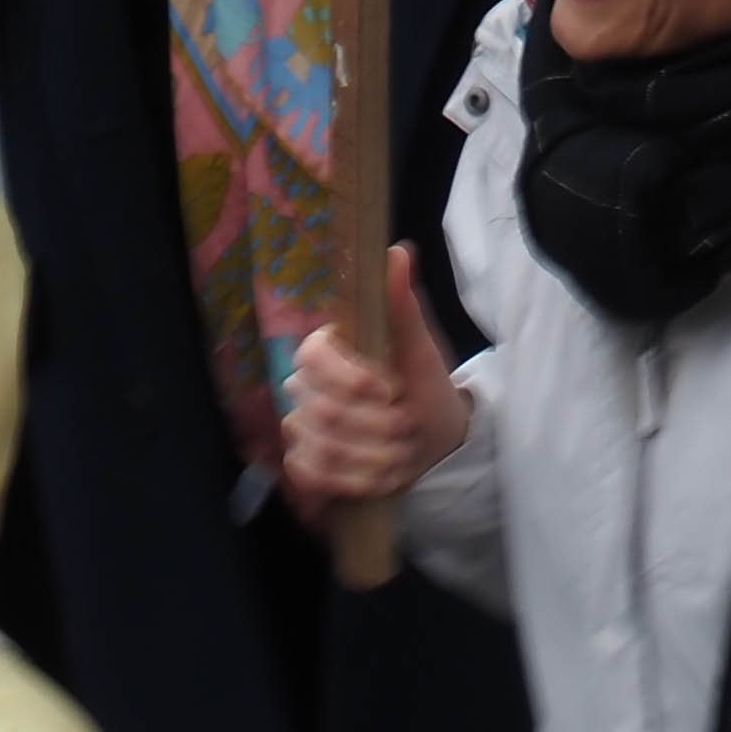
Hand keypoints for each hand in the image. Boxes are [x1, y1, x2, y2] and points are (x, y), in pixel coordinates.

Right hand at [277, 253, 474, 505]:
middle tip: (408, 425)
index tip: (391, 390)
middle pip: (324, 410)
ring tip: (403, 452)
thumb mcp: (422, 349)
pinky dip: (357, 480)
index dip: (351, 379)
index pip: (312, 357)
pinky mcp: (302, 462)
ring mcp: (298, 425)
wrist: (432, 440)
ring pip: (323, 446)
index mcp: (325, 349)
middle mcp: (301, 385)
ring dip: (375, 456)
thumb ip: (403, 305)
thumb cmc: (423, 387)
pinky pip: (314, 474)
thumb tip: (397, 251)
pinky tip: (382, 475)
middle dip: (378, 426)